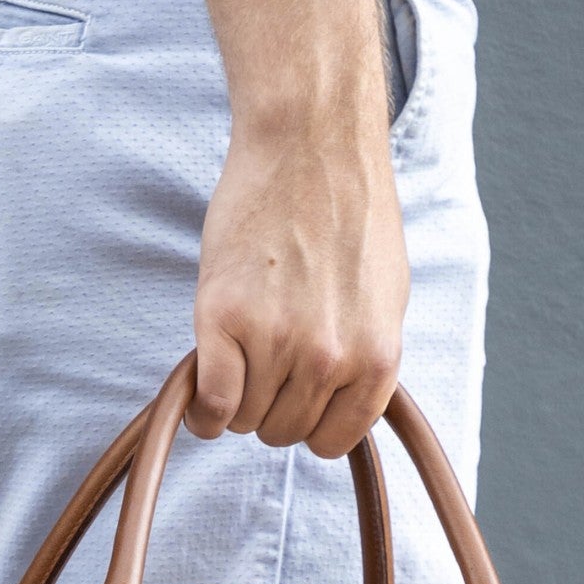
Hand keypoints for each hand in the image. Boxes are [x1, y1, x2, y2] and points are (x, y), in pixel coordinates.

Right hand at [189, 106, 407, 459]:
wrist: (311, 143)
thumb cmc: (349, 212)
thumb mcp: (384, 299)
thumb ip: (362, 359)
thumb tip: (335, 405)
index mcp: (376, 359)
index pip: (330, 440)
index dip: (307, 423)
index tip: (292, 399)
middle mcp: (329, 358)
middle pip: (282, 432)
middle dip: (268, 406)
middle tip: (261, 362)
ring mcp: (275, 339)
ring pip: (243, 419)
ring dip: (235, 397)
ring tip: (238, 353)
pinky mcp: (223, 317)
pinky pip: (210, 402)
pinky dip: (201, 409)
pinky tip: (199, 396)